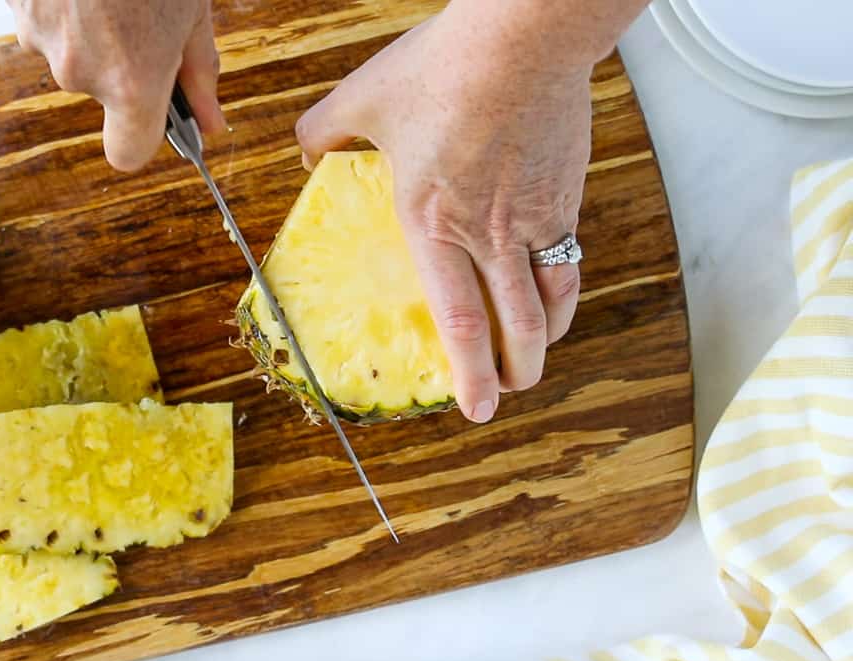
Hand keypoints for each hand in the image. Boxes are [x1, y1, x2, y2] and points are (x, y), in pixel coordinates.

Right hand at [6, 0, 225, 170]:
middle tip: (143, 8)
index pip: (128, 153)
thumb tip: (210, 123)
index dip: (143, 132)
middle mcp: (77, 73)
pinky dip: (59, 1)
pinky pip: (41, 16)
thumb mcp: (192, 11)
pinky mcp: (11, 5)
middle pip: (100, 88)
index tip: (156, 109)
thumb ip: (198, 70)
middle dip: (121, 56)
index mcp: (131, 82)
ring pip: (67, 49)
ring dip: (88, 24)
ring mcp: (36, 37)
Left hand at [296, 6, 616, 423]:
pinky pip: (569, 259)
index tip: (473, 405)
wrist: (521, 40)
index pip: (457, 317)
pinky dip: (564, 292)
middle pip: (512, 324)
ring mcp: (534, 217)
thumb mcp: (364, 99)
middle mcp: (488, 232)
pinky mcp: (564, 195)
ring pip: (549, 300)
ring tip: (535, 358)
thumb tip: (306, 150)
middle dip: (512, 372)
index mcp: (433, 221)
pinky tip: (557, 298)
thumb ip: (325, 132)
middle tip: (506, 393)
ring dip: (543, 340)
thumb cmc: (446, 68)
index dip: (467, 370)